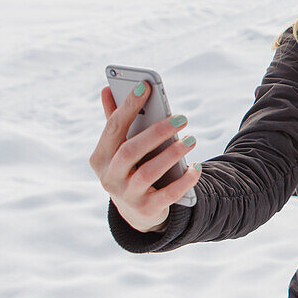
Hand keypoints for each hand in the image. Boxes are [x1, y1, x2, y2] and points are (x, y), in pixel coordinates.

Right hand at [89, 82, 200, 232]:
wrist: (136, 211)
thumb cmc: (130, 168)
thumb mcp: (119, 148)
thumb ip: (115, 121)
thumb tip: (107, 89)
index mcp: (101, 157)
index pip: (113, 127)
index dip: (128, 106)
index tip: (145, 86)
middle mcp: (109, 177)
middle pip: (131, 150)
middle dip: (157, 131)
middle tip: (182, 117)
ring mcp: (126, 195)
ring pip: (149, 172)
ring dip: (173, 154)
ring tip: (191, 139)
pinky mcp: (146, 209)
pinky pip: (169, 194)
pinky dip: (185, 180)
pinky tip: (197, 167)